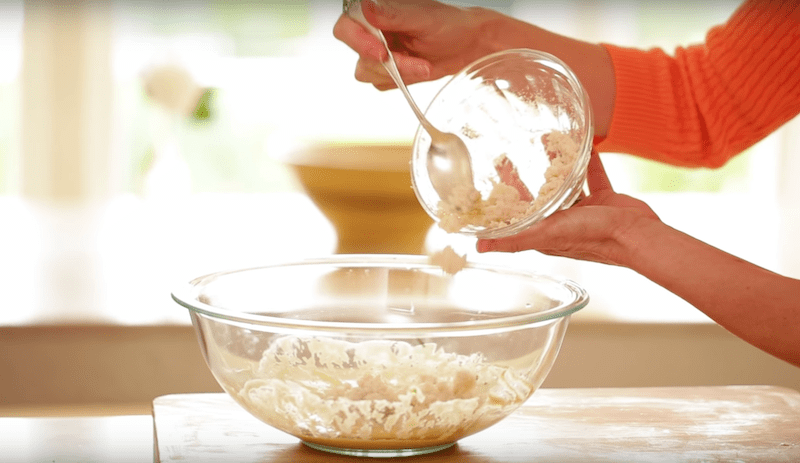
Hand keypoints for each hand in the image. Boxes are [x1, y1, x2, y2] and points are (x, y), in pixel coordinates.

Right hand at [333, 0, 498, 89]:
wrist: (466, 46)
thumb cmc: (449, 25)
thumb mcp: (423, 17)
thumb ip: (393, 14)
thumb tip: (367, 8)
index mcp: (376, 11)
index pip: (347, 27)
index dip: (360, 43)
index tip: (382, 54)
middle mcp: (372, 32)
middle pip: (358, 55)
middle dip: (388, 64)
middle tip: (415, 64)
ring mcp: (377, 52)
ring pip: (367, 73)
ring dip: (398, 73)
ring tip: (423, 66)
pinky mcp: (386, 71)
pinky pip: (380, 83)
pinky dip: (401, 81)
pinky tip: (419, 70)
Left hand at [477, 150, 660, 266]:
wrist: (637, 235)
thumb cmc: (593, 237)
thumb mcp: (548, 234)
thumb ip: (515, 240)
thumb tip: (478, 247)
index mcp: (545, 233)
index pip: (517, 215)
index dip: (502, 200)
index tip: (490, 181)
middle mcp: (562, 223)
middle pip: (536, 198)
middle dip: (522, 180)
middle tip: (508, 157)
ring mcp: (585, 212)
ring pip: (564, 186)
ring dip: (556, 167)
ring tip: (545, 143)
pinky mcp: (605, 201)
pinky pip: (594, 177)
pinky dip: (590, 162)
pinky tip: (586, 145)